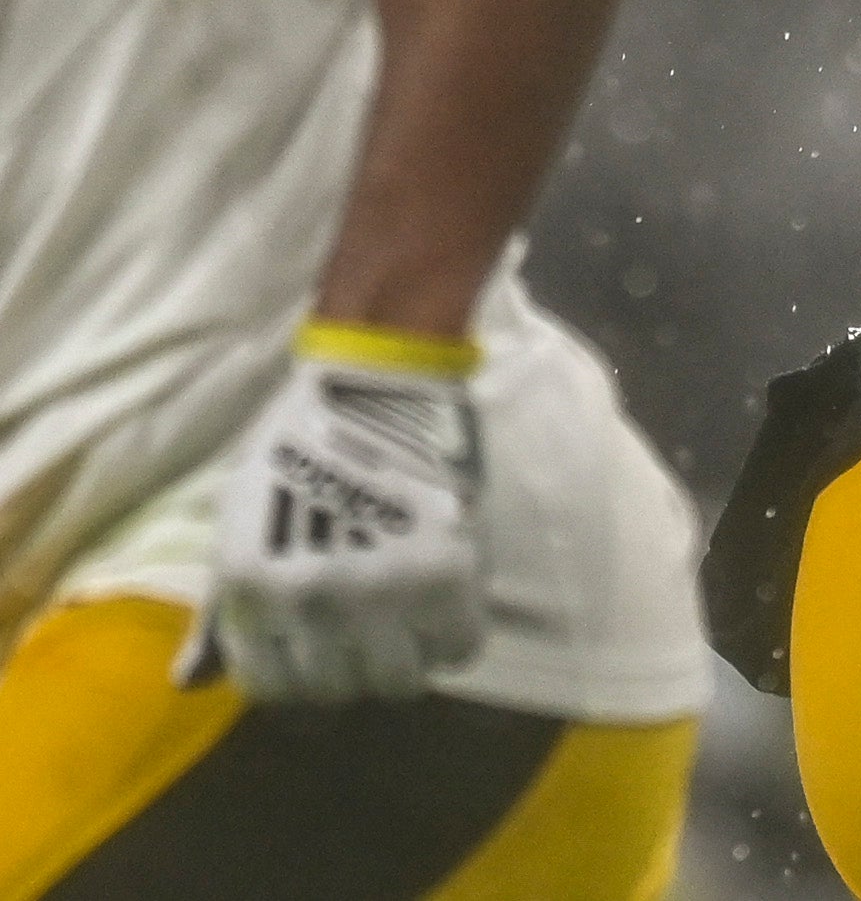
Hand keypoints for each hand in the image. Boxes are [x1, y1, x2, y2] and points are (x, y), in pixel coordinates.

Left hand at [187, 334, 486, 700]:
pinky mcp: (447, 574)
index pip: (269, 688)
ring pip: (397, 682)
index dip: (295, 669)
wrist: (375, 381)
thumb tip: (191, 684)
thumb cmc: (295, 448)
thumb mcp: (236, 527)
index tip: (317, 641)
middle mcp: (309, 600)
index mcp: (249, 588)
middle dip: (348, 665)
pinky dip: (451, 637)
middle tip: (366, 624)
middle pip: (335, 691)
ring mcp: (381, 592)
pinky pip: (457, 649)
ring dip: (402, 659)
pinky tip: (442, 607)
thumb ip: (220, 611)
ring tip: (406, 619)